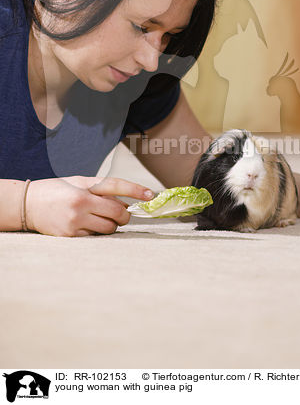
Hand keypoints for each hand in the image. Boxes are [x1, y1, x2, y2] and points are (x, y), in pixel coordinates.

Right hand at [25, 176, 153, 236]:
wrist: (28, 204)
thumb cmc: (57, 190)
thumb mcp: (79, 182)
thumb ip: (102, 190)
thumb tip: (125, 203)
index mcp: (84, 189)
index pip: (116, 187)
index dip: (135, 190)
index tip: (151, 195)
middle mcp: (81, 206)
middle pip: (117, 214)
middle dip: (123, 215)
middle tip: (119, 213)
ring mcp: (75, 223)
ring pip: (109, 229)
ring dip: (111, 225)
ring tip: (99, 218)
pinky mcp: (70, 237)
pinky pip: (95, 237)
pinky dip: (97, 232)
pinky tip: (86, 225)